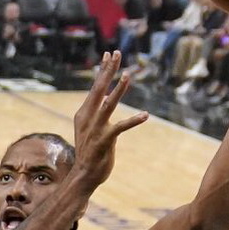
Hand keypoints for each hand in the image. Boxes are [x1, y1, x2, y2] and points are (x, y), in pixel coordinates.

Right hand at [72, 51, 150, 188]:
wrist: (83, 175)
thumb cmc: (90, 152)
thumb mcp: (90, 128)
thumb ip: (98, 112)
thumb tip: (107, 96)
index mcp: (84, 113)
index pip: (95, 87)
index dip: (102, 70)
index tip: (109, 54)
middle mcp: (88, 118)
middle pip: (98, 89)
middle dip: (108, 70)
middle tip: (116, 53)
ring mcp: (96, 129)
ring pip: (108, 104)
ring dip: (118, 90)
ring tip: (127, 75)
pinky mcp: (105, 141)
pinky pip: (120, 128)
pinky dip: (133, 121)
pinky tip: (145, 115)